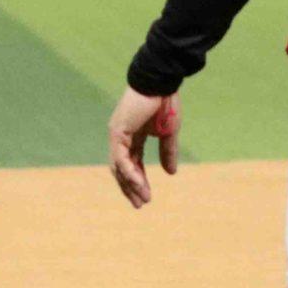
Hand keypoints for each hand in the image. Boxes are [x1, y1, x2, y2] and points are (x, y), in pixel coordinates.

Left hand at [107, 88, 179, 208]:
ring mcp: (117, 134)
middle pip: (122, 169)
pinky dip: (129, 172)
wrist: (160, 83)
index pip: (132, 164)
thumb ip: (167, 152)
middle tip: (140, 205)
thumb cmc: (165, 103)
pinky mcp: (117, 131)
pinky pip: (121, 157)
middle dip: (131, 188)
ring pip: (119, 166)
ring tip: (142, 200)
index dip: (139, 181)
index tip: (147, 198)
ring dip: (130, 184)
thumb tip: (170, 173)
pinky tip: (139, 184)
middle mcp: (121, 138)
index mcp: (133, 137)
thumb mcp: (168, 134)